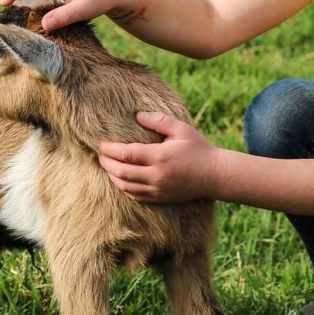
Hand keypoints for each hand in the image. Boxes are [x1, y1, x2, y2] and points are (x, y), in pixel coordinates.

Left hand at [96, 112, 221, 203]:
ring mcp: (158, 189)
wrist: (215, 175)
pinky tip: (120, 179)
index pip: (126, 154)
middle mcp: (156, 176)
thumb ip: (159, 121)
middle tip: (99, 154)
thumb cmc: (198, 148)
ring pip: (126, 186)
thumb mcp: (181, 129)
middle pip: (121, 172)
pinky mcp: (160, 198)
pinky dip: (123, 188)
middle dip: (106, 163)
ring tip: (106, 165)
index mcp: (160, 157)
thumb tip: (137, 116)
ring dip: (112, 176)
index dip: (109, 150)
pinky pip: (135, 196)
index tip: (100, 144)